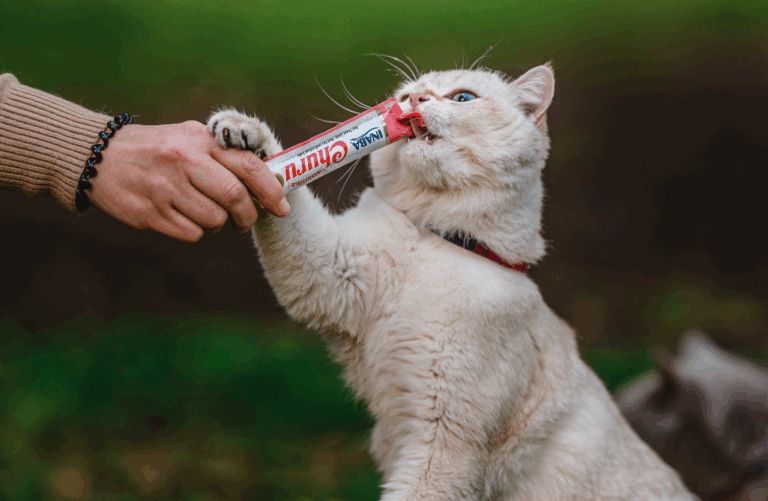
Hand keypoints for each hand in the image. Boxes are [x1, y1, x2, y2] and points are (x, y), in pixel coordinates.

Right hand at [86, 121, 289, 241]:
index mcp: (199, 140)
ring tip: (202, 211)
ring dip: (217, 223)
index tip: (283, 208)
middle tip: (245, 221)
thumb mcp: (188, 138)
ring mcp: (165, 189)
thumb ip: (223, 156)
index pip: (248, 165)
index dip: (272, 190)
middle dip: (248, 216)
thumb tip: (267, 182)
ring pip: (215, 220)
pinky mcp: (150, 214)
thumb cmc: (157, 149)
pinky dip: (194, 231)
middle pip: (235, 198)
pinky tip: (180, 215)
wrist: (97, 156)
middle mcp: (183, 162)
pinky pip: (192, 234)